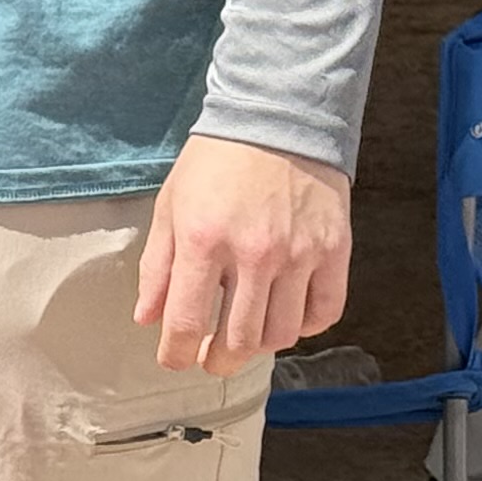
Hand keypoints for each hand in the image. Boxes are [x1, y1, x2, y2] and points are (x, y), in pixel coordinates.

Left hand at [137, 133, 351, 372]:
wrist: (278, 119)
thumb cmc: (217, 162)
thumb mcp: (170, 205)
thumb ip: (157, 266)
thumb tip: (147, 318)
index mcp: (203, 241)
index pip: (188, 321)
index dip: (177, 353)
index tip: (173, 360)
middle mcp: (253, 254)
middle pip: (240, 339)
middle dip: (219, 361)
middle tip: (212, 361)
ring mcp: (299, 255)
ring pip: (282, 333)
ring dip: (259, 347)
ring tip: (246, 338)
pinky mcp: (334, 251)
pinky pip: (324, 312)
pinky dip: (304, 326)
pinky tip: (285, 318)